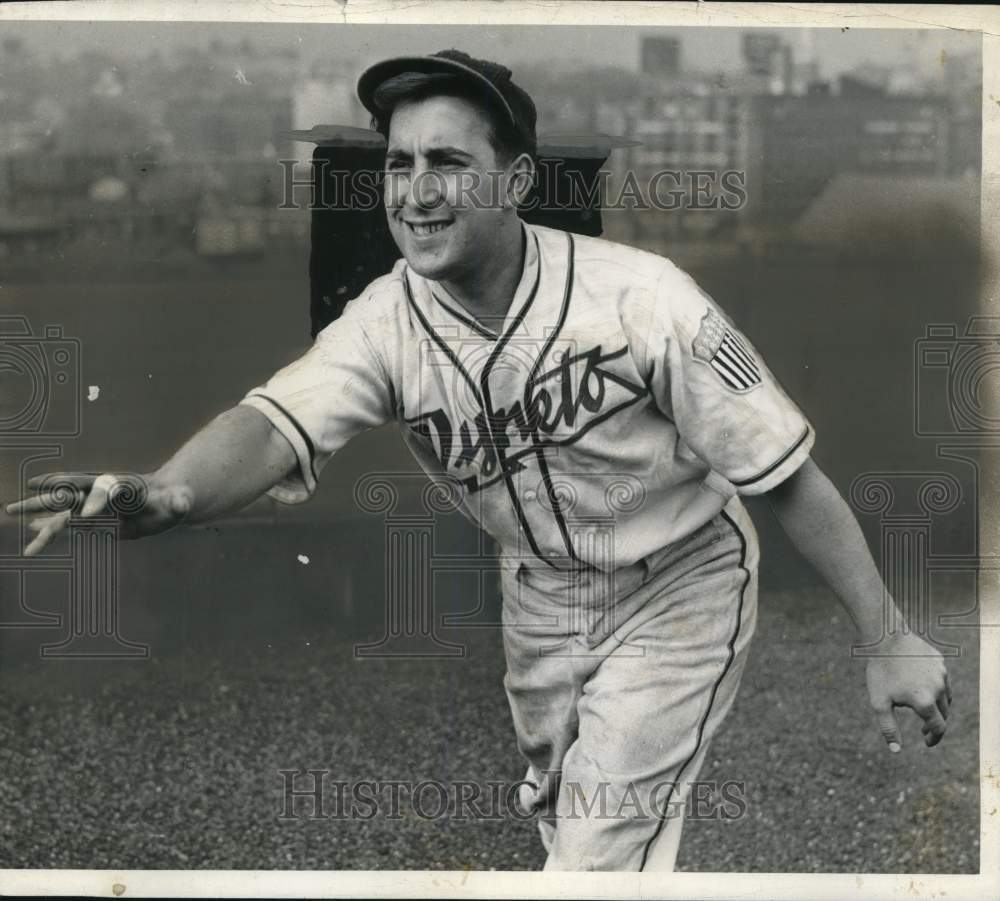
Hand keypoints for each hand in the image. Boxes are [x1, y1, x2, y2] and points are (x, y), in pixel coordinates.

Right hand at [4, 471, 192, 555]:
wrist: (166, 501)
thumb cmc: (174, 499)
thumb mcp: (179, 501)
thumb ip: (179, 501)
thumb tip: (182, 503)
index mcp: (122, 486)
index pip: (104, 491)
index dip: (95, 502)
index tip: (87, 518)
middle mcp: (102, 494)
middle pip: (69, 495)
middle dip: (43, 499)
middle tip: (14, 505)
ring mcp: (94, 508)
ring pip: (61, 512)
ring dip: (36, 515)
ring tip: (8, 513)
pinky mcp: (94, 522)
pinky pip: (67, 526)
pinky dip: (48, 529)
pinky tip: (31, 533)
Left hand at [866, 631, 950, 751]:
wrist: (885, 637)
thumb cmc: (880, 670)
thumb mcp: (879, 702)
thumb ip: (888, 728)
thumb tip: (895, 751)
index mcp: (925, 702)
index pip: (938, 728)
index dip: (934, 738)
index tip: (927, 742)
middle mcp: (939, 689)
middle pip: (944, 714)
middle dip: (935, 725)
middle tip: (923, 730)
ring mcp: (941, 674)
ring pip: (946, 697)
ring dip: (938, 707)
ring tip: (924, 710)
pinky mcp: (940, 662)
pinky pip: (942, 679)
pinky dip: (936, 688)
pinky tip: (922, 687)